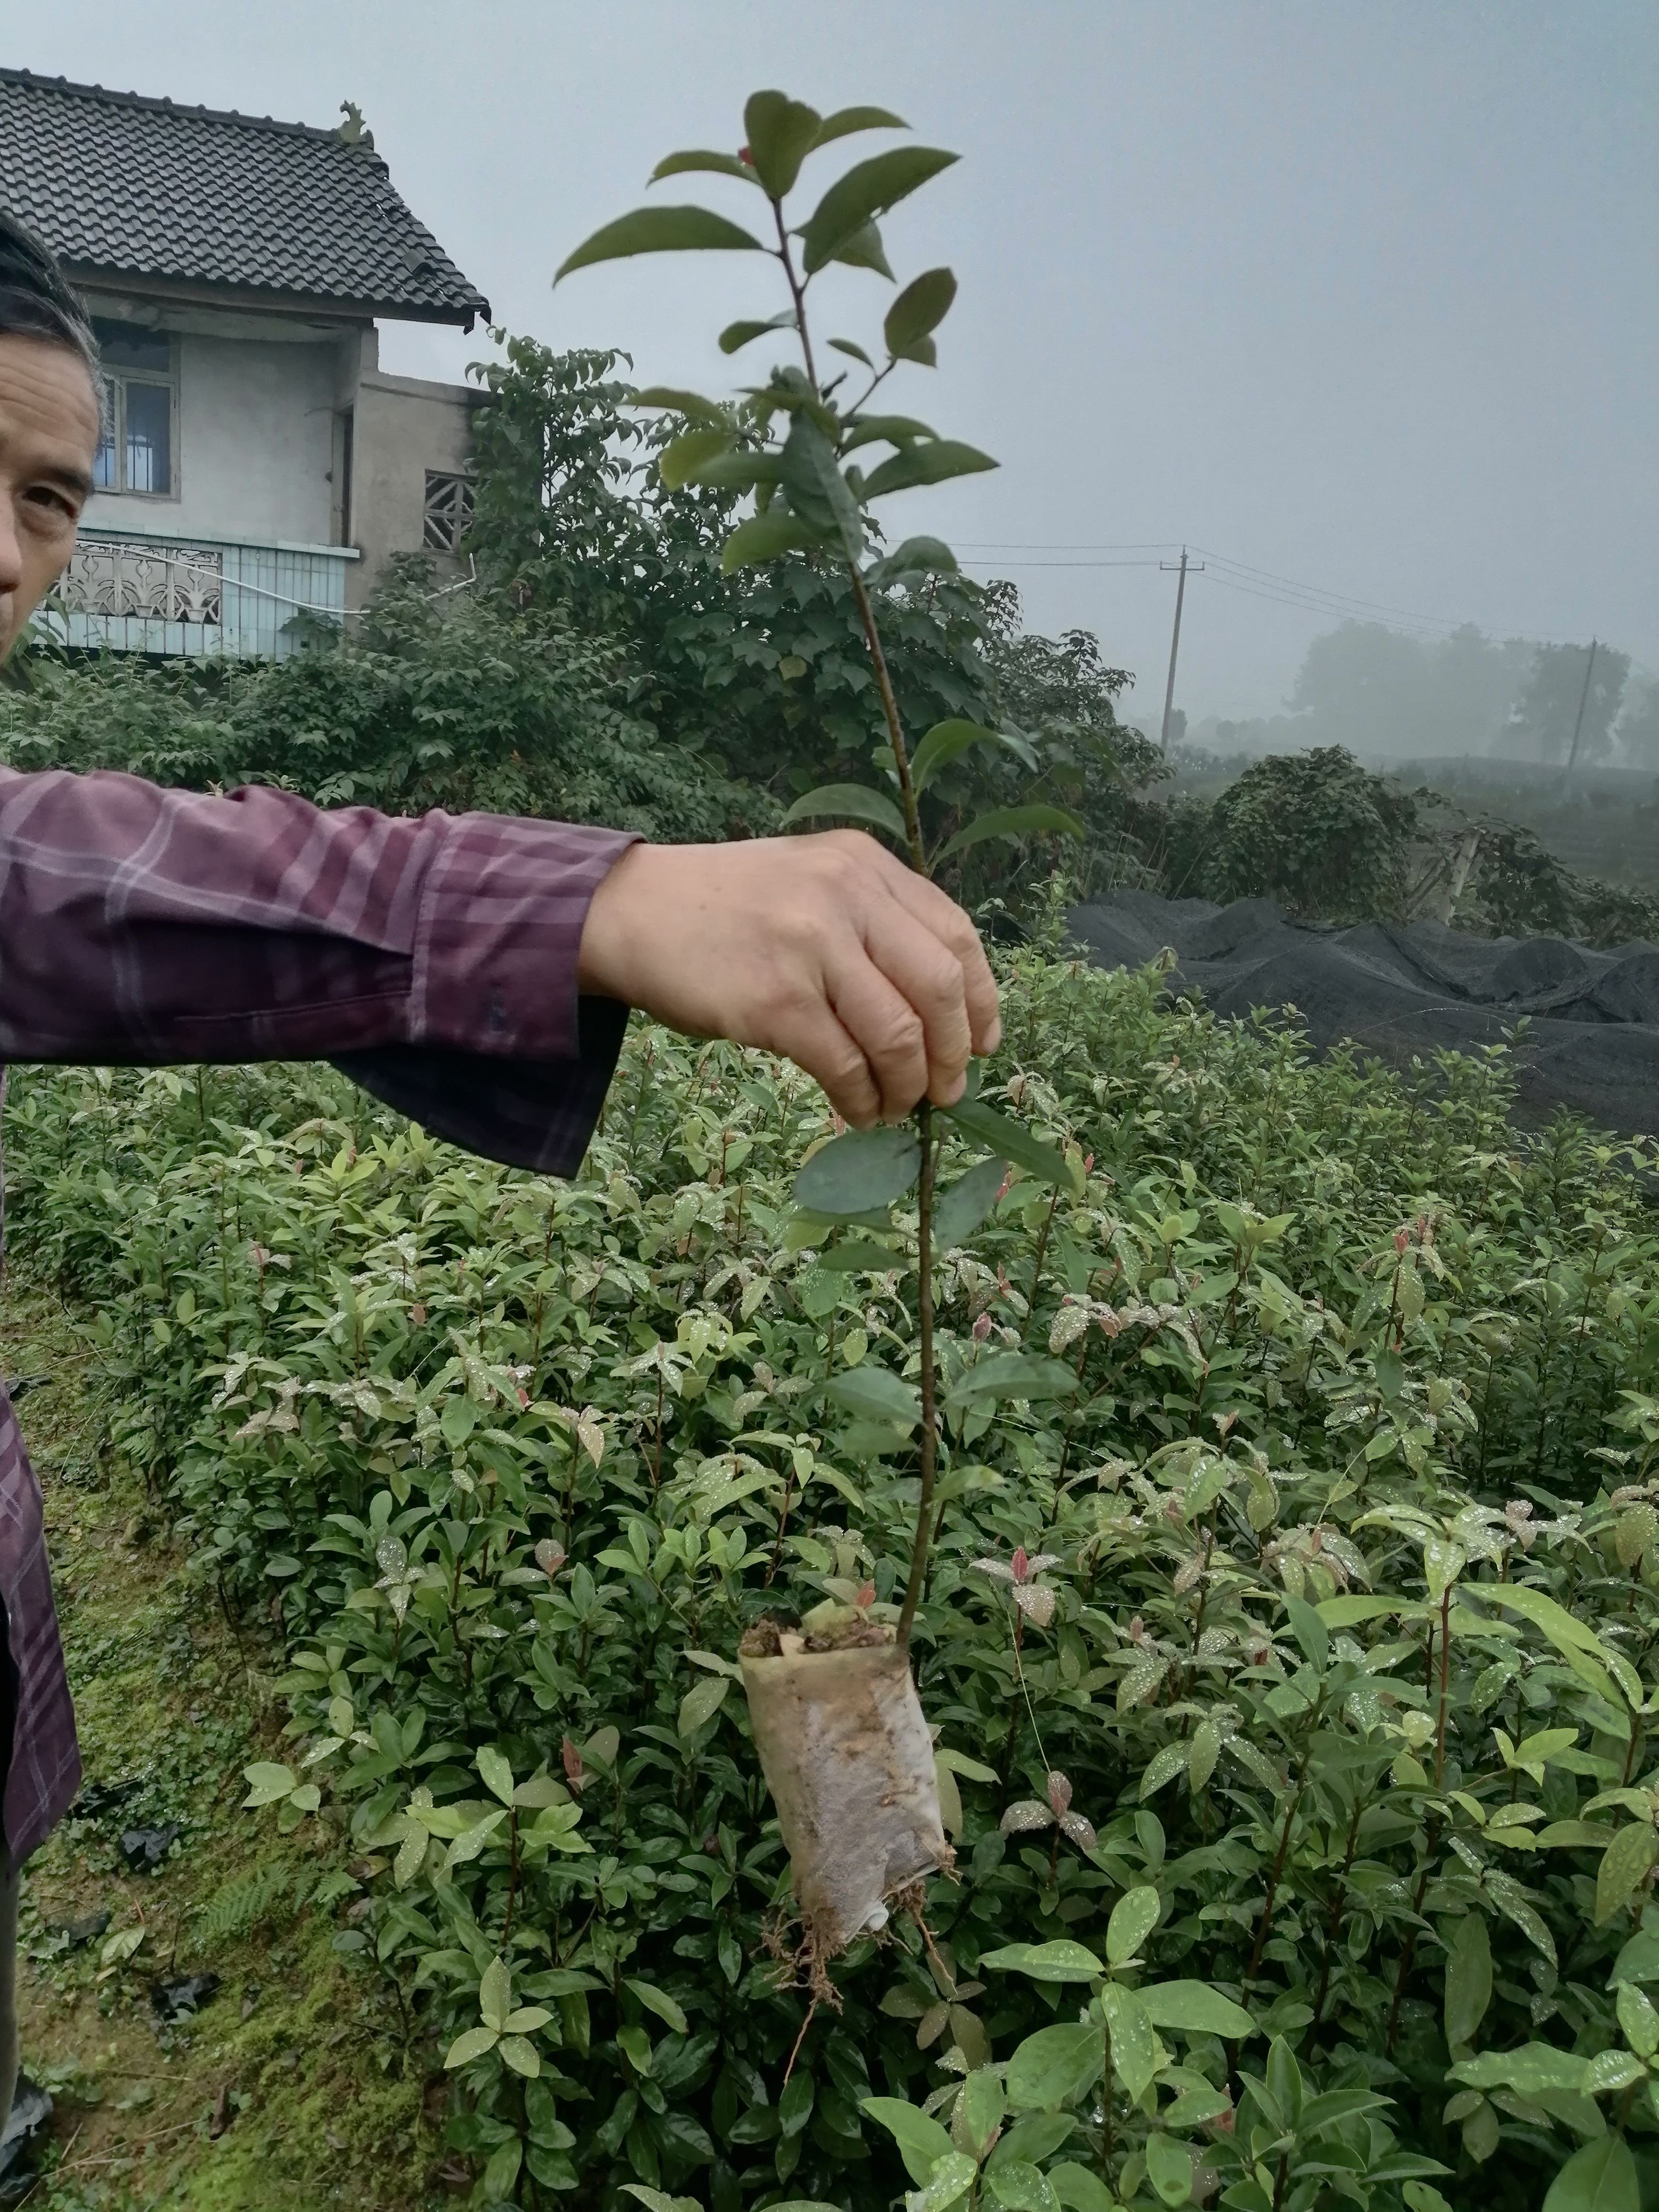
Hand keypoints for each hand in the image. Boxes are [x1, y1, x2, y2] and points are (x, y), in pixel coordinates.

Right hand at [577, 831, 1000, 1125]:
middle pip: (939, 986)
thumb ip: (871, 922)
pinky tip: (857, 1112)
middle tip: (947, 1090)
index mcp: (863, 864)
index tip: (984, 1043)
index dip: (982, 999)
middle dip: (955, 1052)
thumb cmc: (724, 908)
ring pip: (898, 1033)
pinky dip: (862, 1100)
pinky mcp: (774, 1000)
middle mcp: (845, 895)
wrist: (630, 911)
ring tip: (897, 1107)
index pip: (955, 935)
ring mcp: (809, 946)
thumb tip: (939, 1013)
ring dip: (909, 1085)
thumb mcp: (809, 882)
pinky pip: (845, 1065)